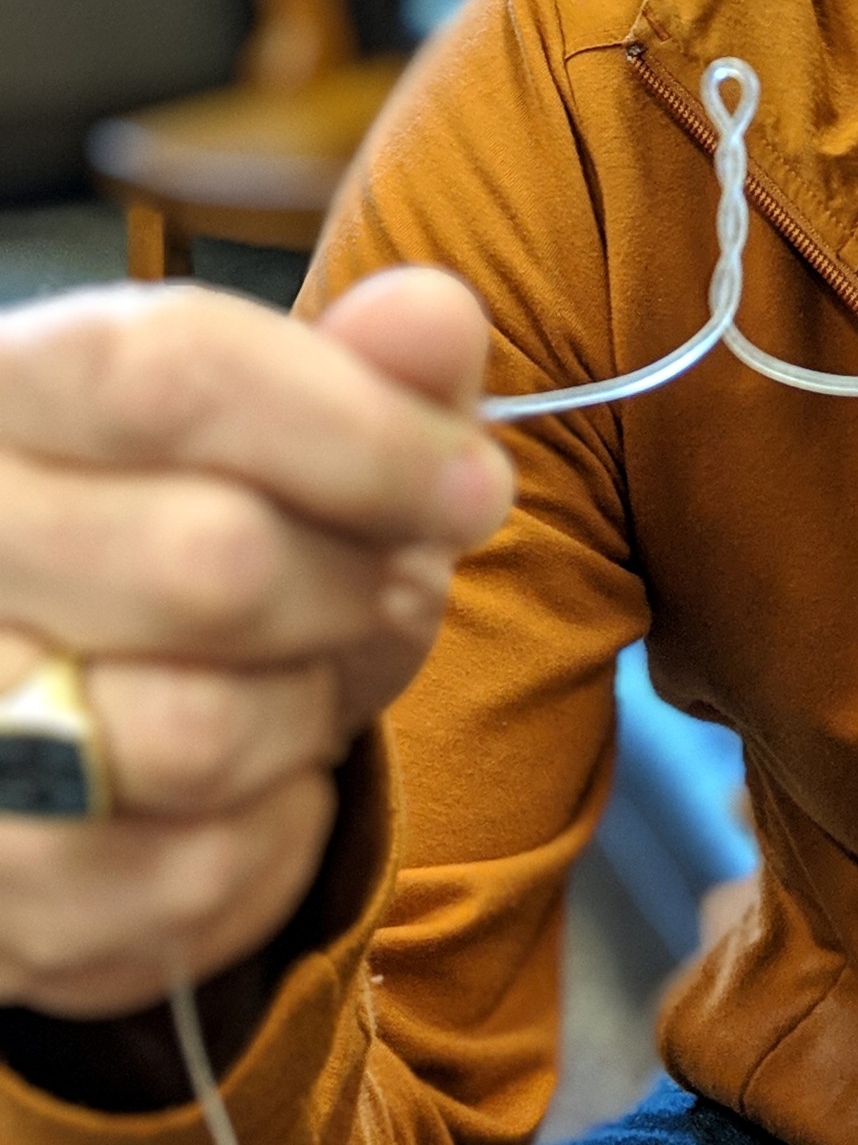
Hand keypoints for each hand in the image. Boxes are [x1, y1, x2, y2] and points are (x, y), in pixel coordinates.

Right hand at [0, 270, 511, 1020]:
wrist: (84, 711)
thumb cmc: (199, 537)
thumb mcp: (296, 434)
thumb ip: (372, 367)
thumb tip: (436, 317)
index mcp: (13, 388)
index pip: (171, 373)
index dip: (356, 429)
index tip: (473, 486)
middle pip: (210, 564)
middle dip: (354, 591)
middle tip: (386, 590)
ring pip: (199, 738)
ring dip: (307, 717)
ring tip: (302, 682)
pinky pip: (190, 879)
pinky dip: (275, 840)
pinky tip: (257, 787)